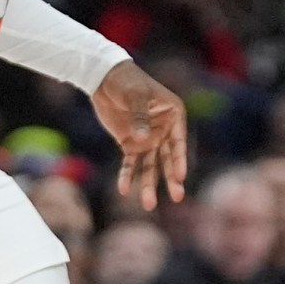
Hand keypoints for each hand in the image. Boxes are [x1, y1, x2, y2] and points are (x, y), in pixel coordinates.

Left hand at [93, 60, 188, 210]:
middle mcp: (164, 130)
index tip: (180, 177)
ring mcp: (147, 138)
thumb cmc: (126, 81)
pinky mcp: (129, 144)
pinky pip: (129, 163)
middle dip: (171, 178)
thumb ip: (140, 116)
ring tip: (148, 205)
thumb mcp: (135, 95)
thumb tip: (142, 137)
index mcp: (173, 114)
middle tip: (178, 197)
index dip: (179, 160)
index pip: (179, 141)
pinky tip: (123, 189)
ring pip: (150, 165)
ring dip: (149, 184)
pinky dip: (127, 176)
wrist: (104, 78)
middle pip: (168, 158)